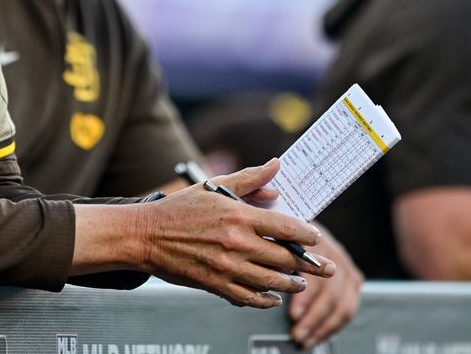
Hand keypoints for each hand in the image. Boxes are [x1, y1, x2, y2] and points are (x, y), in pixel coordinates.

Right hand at [137, 159, 334, 307]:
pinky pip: (249, 298)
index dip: (307, 235)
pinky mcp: (216, 285)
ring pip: (272, 282)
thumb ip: (250, 179)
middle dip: (309, 265)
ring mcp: (227, 267)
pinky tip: (273, 298)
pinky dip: (265, 301)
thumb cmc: (179, 209)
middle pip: (285, 258)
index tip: (315, 238)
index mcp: (239, 216)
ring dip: (292, 284)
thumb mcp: (215, 186)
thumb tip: (276, 168)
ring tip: (301, 283)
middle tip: (324, 268)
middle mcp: (237, 243)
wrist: (146, 235)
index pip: (286, 228)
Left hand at [286, 226, 361, 348]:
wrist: (306, 227)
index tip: (293, 313)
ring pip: (343, 303)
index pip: (315, 272)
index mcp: (317, 240)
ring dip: (323, 325)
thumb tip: (266, 276)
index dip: (305, 295)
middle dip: (313, 316)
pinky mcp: (353, 280)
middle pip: (331, 291)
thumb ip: (274, 253)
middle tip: (297, 332)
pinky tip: (317, 335)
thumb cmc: (287, 234)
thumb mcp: (278, 235)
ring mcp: (347, 267)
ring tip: (305, 338)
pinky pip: (348, 308)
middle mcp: (336, 253)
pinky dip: (332, 325)